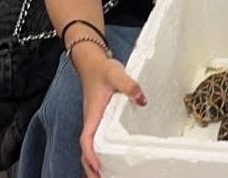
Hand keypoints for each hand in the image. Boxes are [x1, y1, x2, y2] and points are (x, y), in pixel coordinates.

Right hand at [78, 54, 146, 176]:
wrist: (92, 62)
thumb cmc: (102, 68)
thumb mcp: (116, 73)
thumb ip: (129, 85)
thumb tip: (141, 100)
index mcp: (93, 114)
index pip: (87, 139)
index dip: (91, 155)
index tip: (98, 167)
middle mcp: (91, 120)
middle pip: (86, 150)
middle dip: (91, 168)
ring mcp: (94, 120)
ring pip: (90, 146)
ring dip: (94, 162)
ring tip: (105, 175)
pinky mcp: (99, 118)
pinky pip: (95, 139)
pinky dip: (99, 151)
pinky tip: (109, 156)